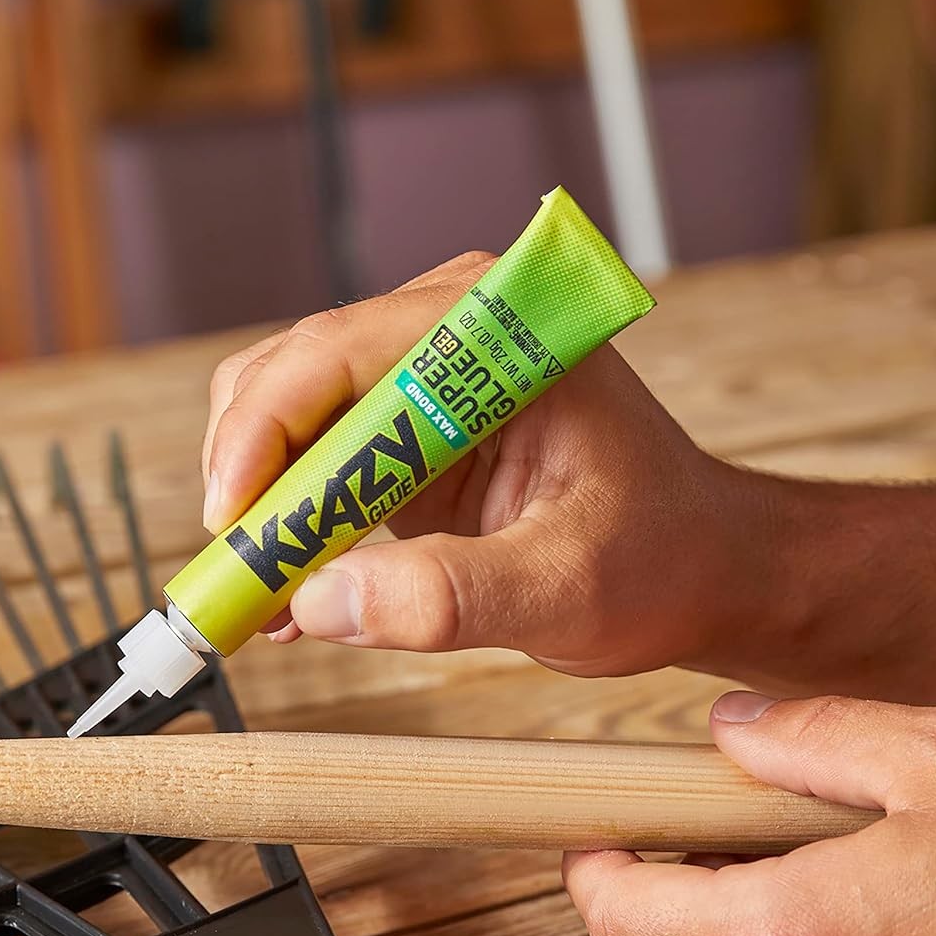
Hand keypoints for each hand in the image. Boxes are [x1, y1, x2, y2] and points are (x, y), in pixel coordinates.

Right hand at [200, 253, 771, 674]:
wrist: (701, 570)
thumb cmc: (661, 558)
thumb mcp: (565, 587)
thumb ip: (449, 595)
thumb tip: (319, 602)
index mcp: (492, 333)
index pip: (334, 352)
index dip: (261, 434)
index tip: (234, 524)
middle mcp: (444, 337)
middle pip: (286, 379)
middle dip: (248, 478)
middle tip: (242, 576)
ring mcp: (418, 385)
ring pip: (283, 424)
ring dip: (260, 511)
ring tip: (262, 596)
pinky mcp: (403, 439)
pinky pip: (313, 469)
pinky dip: (287, 530)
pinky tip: (292, 598)